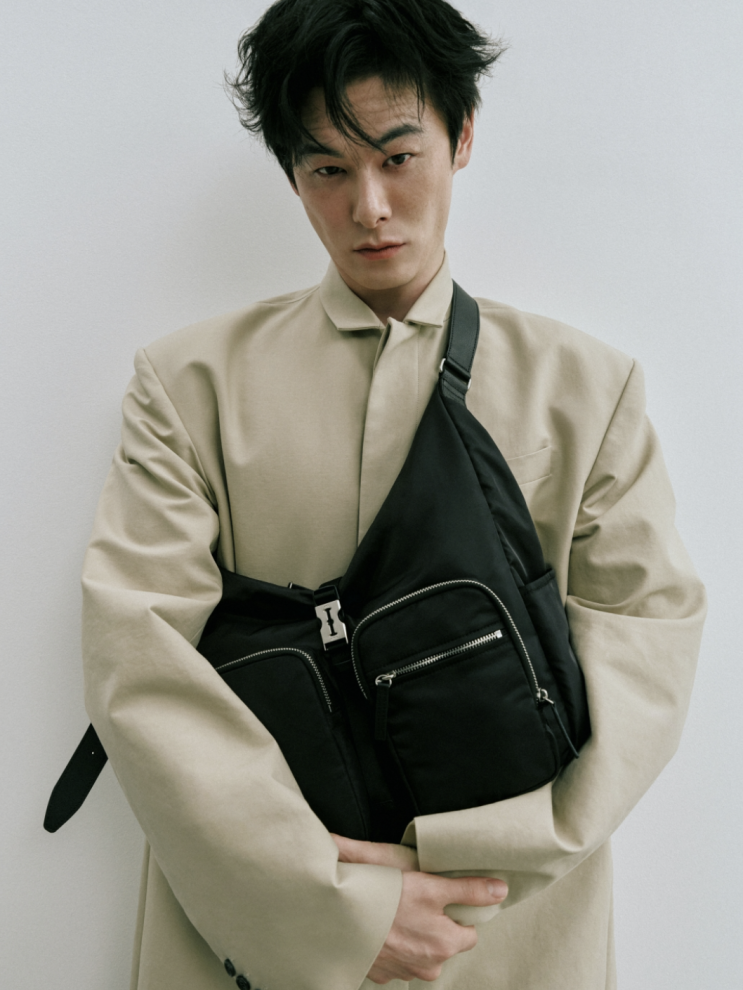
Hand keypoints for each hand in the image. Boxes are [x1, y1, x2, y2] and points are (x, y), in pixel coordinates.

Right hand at [329, 834, 507, 983]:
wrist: (342, 917)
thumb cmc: (388, 899)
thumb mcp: (432, 886)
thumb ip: (469, 890)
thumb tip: (500, 891)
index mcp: (445, 946)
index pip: (468, 932)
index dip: (457, 912)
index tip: (441, 898)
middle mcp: (427, 967)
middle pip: (444, 943)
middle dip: (434, 924)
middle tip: (416, 900)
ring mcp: (403, 973)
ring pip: (420, 951)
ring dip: (413, 934)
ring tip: (397, 911)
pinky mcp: (381, 973)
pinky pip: (397, 957)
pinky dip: (393, 943)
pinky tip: (382, 925)